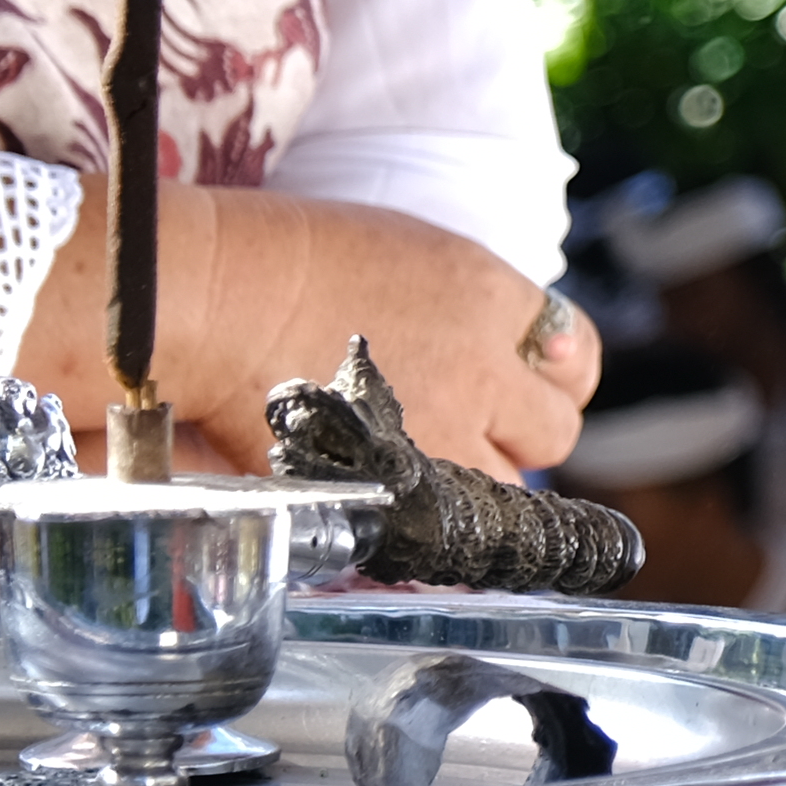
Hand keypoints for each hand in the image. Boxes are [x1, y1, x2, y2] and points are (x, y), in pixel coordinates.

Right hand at [14, 180, 601, 476]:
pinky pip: (446, 531)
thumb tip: (535, 352)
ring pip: (510, 491)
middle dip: (518, 435)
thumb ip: (475, 306)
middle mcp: (484, 367)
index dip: (551, 373)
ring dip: (479, 486)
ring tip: (425, 470)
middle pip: (553, 429)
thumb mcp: (409, 255)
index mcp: (489, 294)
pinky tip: (392, 502)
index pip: (574, 350)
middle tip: (470, 430)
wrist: (211, 299)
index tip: (527, 381)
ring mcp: (444, 435)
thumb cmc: (284, 262)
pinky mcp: (396, 488)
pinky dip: (429, 526)